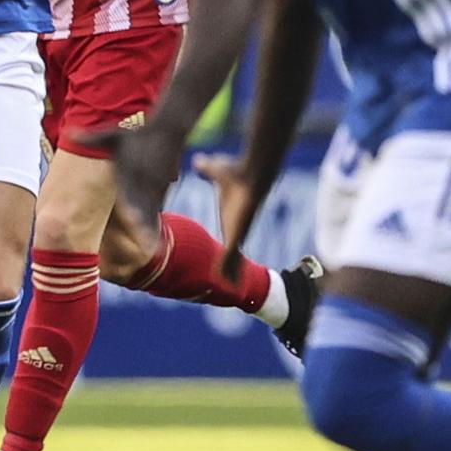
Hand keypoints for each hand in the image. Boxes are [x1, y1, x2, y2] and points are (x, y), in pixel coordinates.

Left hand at [81, 118, 187, 258]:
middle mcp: (145, 182)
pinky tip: (154, 243)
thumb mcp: (112, 136)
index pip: (130, 191)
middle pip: (143, 207)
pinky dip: (154, 225)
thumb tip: (69, 133)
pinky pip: (157, 210)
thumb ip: (91, 138)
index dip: (131, 206)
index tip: (130, 219)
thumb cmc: (136, 136)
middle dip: (143, 225)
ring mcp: (156, 188)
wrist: (166, 132)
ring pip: (151, 212)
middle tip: (144, 244)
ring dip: (150, 230)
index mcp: (133, 171)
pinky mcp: (161, 191)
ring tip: (151, 249)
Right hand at [192, 152, 256, 283]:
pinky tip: (230, 285)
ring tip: (231, 290)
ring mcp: (238, 233)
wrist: (252, 173)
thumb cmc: (237, 171)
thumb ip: (206, 169)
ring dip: (231, 274)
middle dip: (233, 269)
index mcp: (232, 220)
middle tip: (231, 286)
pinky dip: (229, 270)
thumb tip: (198, 160)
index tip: (225, 264)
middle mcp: (237, 229)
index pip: (230, 241)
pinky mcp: (238, 233)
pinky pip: (231, 257)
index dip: (228, 253)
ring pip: (234, 260)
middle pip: (235, 254)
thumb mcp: (216, 171)